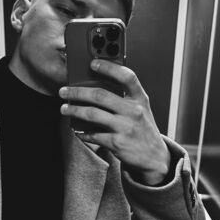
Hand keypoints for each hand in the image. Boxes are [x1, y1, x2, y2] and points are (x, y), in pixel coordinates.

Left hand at [59, 59, 170, 185]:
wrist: (154, 157)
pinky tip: (77, 130)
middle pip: (100, 95)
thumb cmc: (142, 129)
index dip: (109, 67)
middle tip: (64, 91)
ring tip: (64, 109)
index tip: (92, 63)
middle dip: (77, 92)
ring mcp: (126, 127)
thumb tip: (93, 87)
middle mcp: (134, 111)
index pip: (127, 77)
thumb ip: (124, 97)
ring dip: (74, 111)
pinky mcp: (118, 143)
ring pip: (92, 114)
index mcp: (140, 98)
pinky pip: (93, 135)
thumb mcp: (141, 109)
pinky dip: (82, 132)